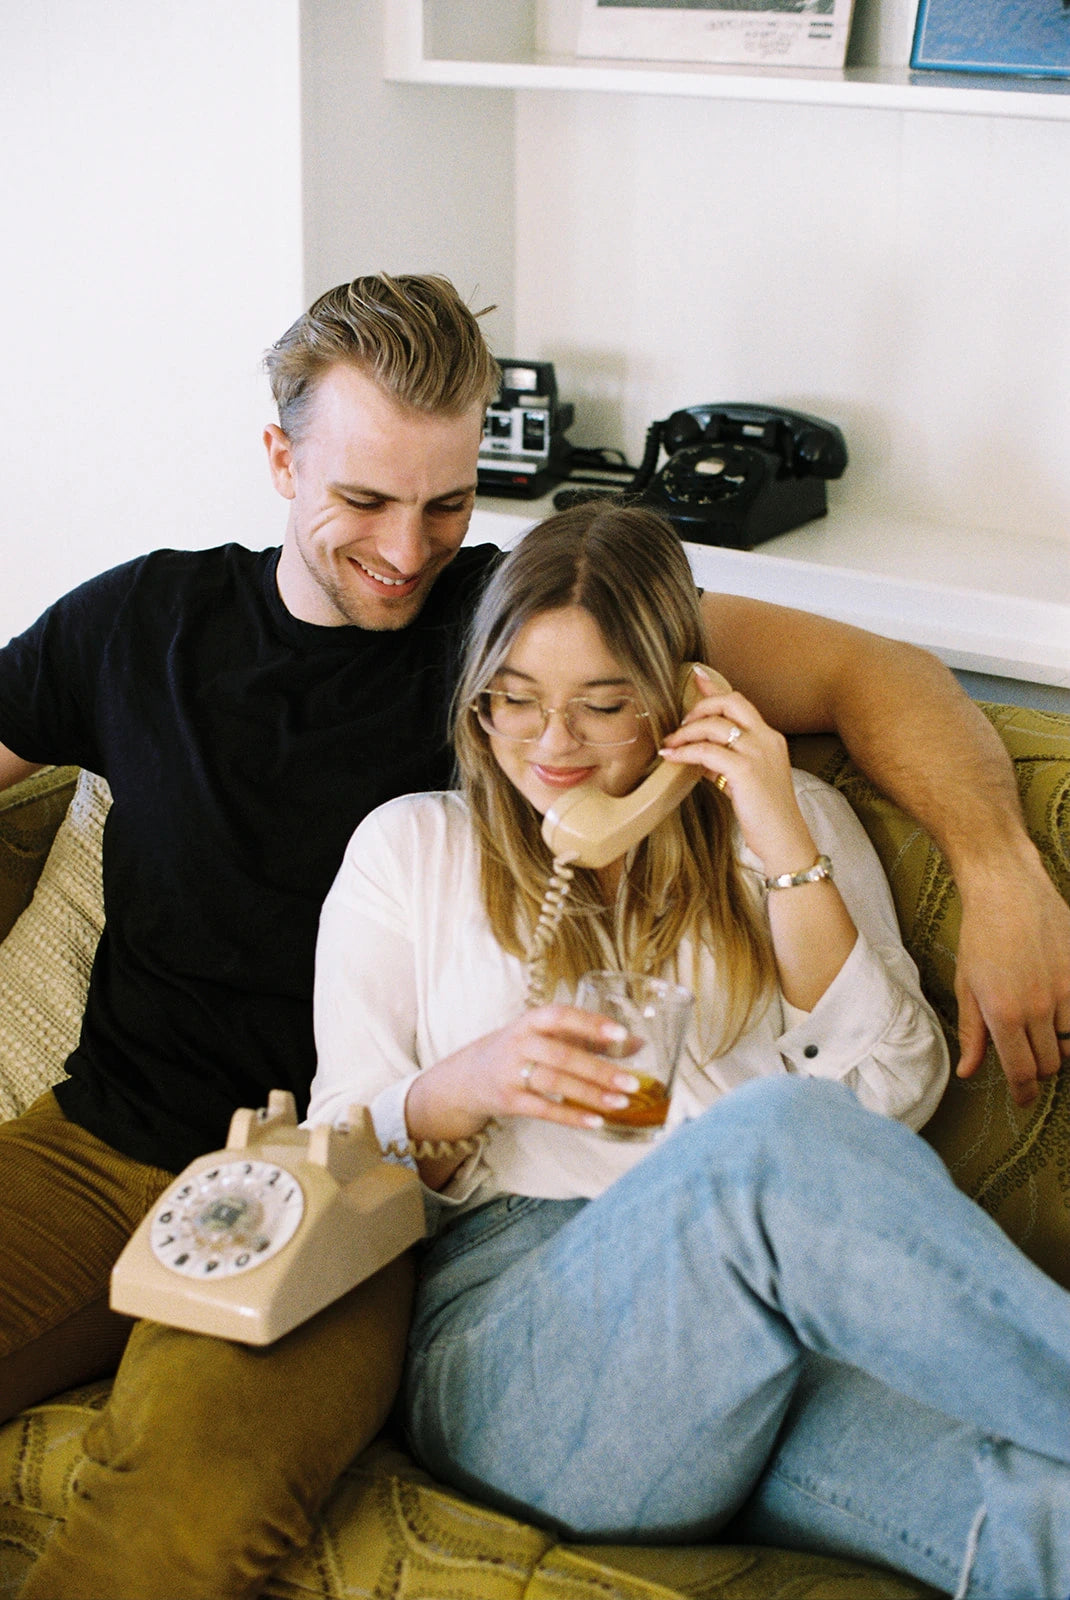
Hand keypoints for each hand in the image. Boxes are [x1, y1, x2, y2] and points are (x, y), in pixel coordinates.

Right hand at [405, 1004, 642, 1151]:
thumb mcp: (547, 1037)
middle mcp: (519, 1042)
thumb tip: (637, 1043)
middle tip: (631, 1083)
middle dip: (599, 1070)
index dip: (590, 1023)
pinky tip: (595, 1121)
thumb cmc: (519, 1051)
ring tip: (621, 1103)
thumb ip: (589, 1038)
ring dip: (590, 1094)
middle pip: (563, 1055)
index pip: (561, 1016)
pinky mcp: (508, 1100)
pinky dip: (571, 1117)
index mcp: (531, 1021)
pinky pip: (543, 1109)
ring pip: (555, 1083)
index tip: (620, 1033)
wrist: (467, 1077)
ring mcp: (511, 1072)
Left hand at [658, 669, 818, 876]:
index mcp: (770, 738)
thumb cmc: (766, 814)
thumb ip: (727, 762)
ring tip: (671, 745)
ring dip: (686, 732)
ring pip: (714, 725)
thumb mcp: (748, 780)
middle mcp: (766, 739)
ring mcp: (757, 753)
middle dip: (699, 706)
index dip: (715, 687)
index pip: (740, 702)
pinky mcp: (745, 770)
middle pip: (730, 702)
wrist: (785, 839)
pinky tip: (672, 758)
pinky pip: (706, 751)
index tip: (696, 676)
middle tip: (681, 724)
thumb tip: (699, 754)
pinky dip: (685, 752)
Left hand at [954, 855, 1069, 1105]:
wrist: (1007, 889)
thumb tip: (969, 1072)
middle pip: (1049, 1063)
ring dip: (1057, 1047)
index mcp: (1004, 1014)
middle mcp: (1038, 1007)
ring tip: (1042, 1035)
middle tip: (1026, 1060)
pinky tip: (1058, 1013)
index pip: (1022, 1072)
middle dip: (1037, 1070)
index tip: (1023, 1099)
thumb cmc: (980, 935)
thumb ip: (973, 1033)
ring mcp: (1066, 990)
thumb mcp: (966, 986)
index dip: (1024, 1092)